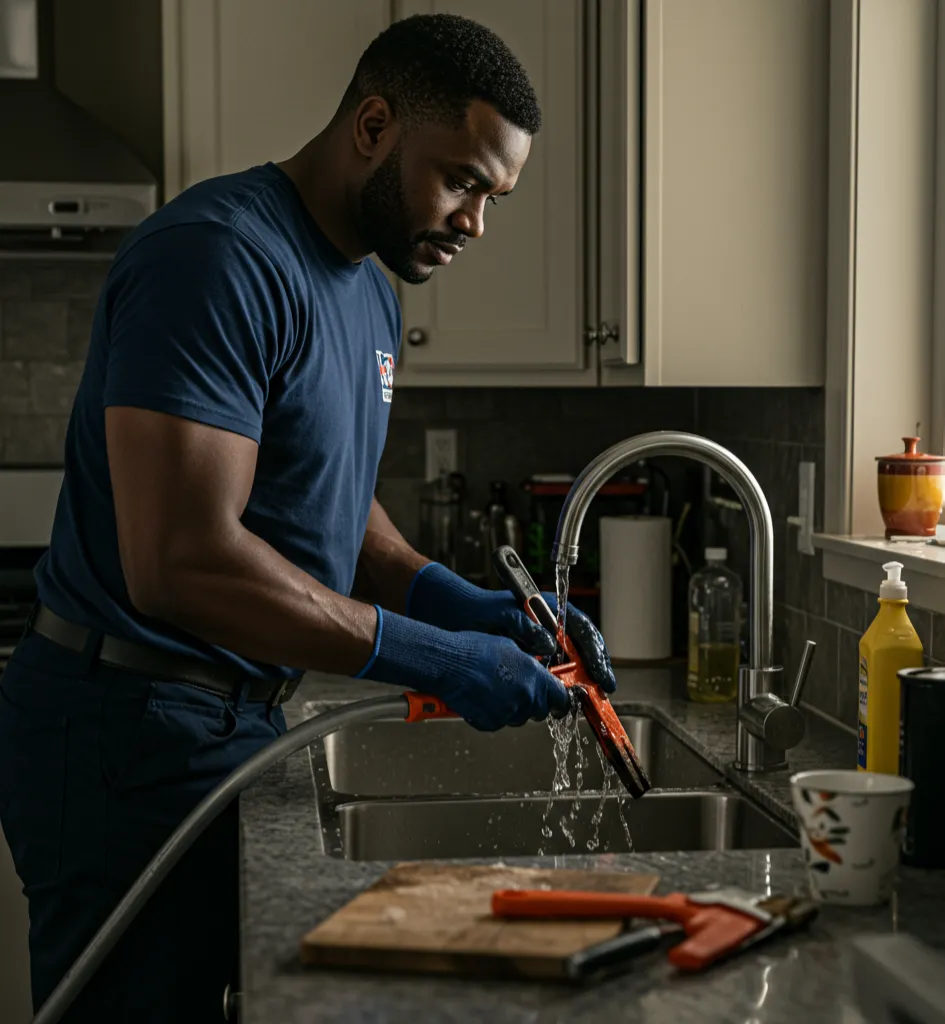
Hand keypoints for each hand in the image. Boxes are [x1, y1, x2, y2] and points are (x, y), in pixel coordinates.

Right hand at [360, 608, 570, 730]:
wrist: (449, 663)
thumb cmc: (475, 649)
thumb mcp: (511, 648)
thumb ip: (529, 665)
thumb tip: (536, 671)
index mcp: (535, 677)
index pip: (561, 699)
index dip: (560, 701)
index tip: (559, 701)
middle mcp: (525, 698)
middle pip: (540, 711)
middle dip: (533, 703)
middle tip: (518, 690)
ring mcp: (508, 713)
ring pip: (519, 717)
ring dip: (513, 708)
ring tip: (495, 690)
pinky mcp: (490, 723)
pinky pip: (498, 722)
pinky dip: (493, 714)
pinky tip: (482, 698)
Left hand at [407, 563, 616, 692]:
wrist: (455, 618)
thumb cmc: (480, 611)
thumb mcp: (503, 614)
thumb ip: (526, 626)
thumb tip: (549, 644)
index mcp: (550, 611)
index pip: (583, 631)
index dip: (596, 653)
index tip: (601, 674)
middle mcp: (551, 628)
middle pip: (583, 650)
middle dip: (594, 671)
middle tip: (602, 692)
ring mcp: (542, 645)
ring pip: (570, 666)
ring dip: (579, 683)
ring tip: (585, 701)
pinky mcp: (530, 660)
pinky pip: (551, 675)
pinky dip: (558, 688)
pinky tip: (559, 701)